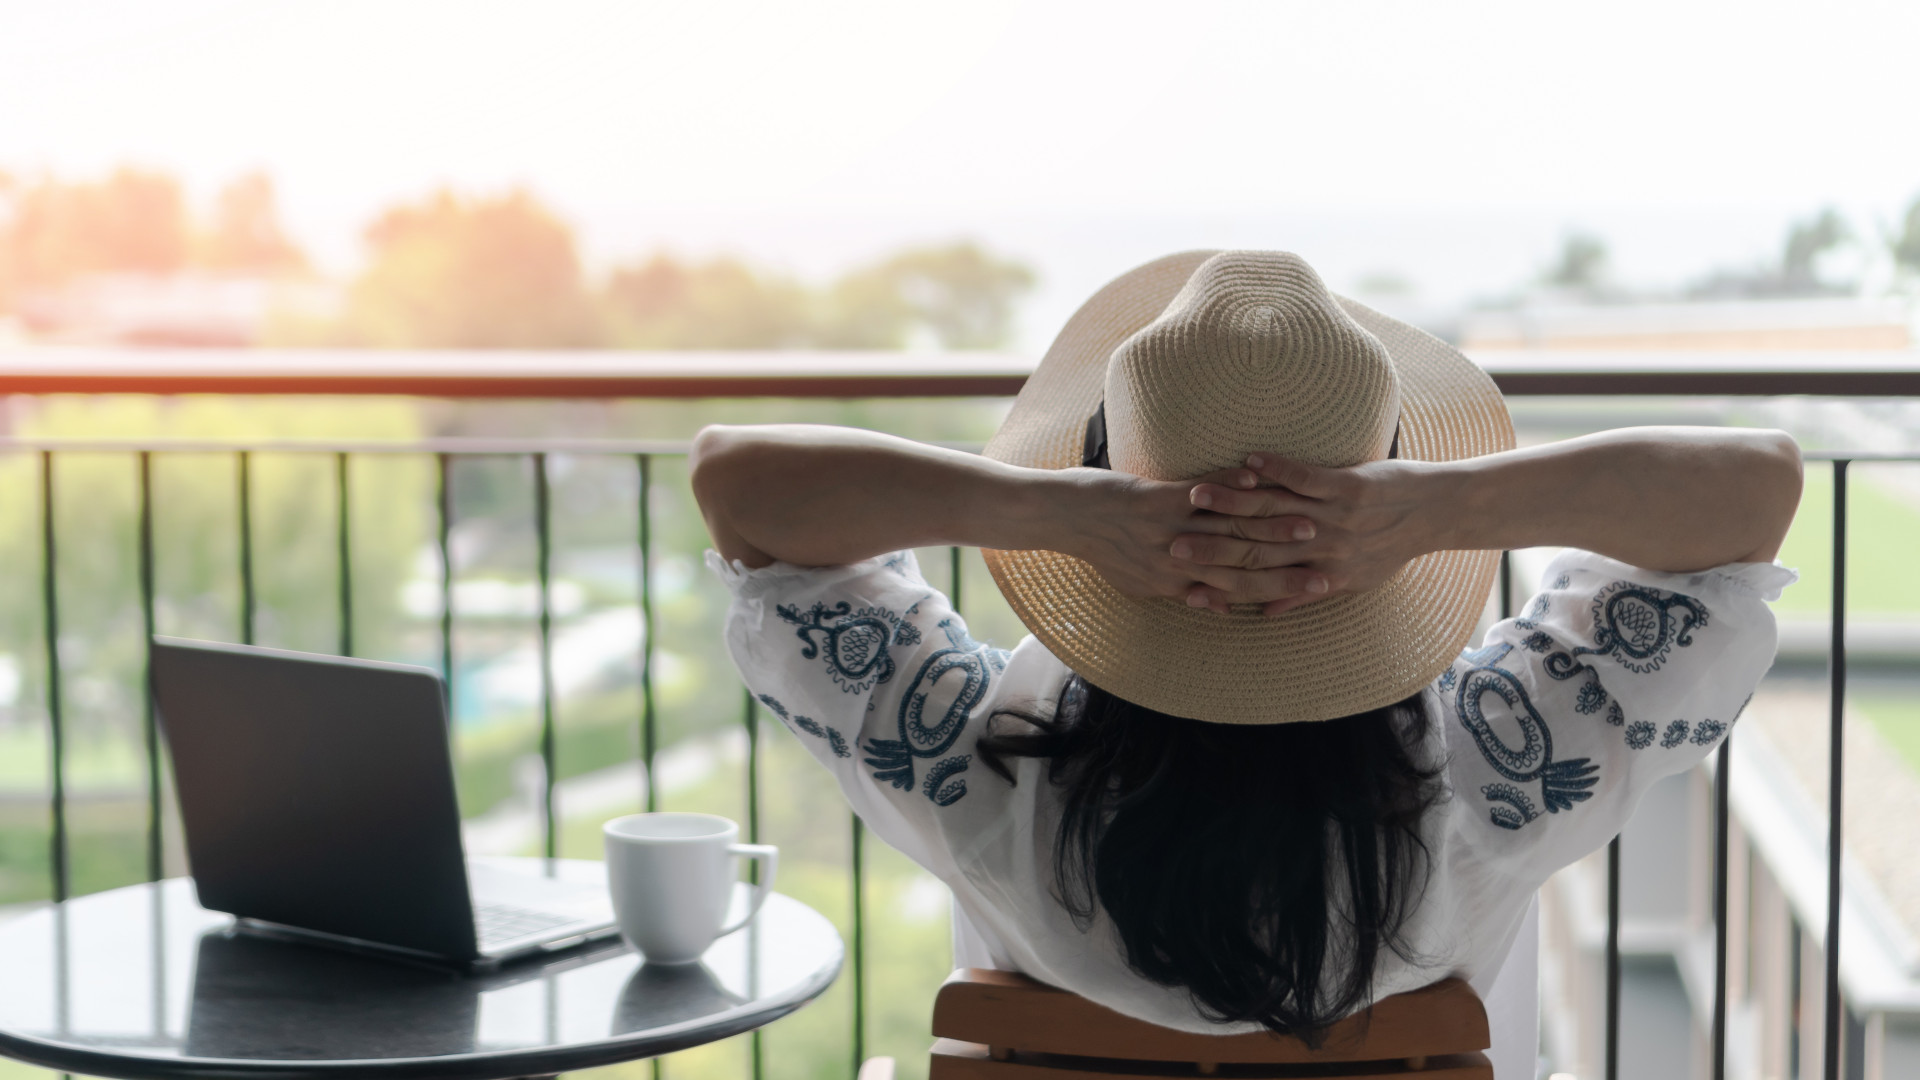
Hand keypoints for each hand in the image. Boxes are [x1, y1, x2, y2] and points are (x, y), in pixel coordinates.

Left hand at [1056, 465, 1331, 608]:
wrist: (1059, 518)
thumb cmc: (1101, 547)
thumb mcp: (1141, 581)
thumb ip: (1180, 590)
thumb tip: (1214, 601)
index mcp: (1174, 585)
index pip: (1238, 593)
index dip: (1280, 592)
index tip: (1319, 588)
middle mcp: (1174, 565)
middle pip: (1242, 569)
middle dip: (1290, 566)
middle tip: (1331, 562)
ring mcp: (1164, 533)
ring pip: (1228, 534)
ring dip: (1270, 526)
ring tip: (1310, 521)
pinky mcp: (1153, 502)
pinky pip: (1198, 496)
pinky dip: (1229, 488)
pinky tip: (1258, 478)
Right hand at [1173, 453, 1438, 615]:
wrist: (1438, 512)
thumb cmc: (1392, 547)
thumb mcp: (1351, 582)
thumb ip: (1304, 595)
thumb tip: (1262, 614)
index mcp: (1321, 575)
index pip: (1260, 580)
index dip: (1221, 582)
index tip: (1185, 581)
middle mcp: (1326, 550)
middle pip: (1258, 548)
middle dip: (1213, 545)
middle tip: (1171, 542)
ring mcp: (1338, 518)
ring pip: (1276, 511)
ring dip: (1234, 501)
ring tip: (1197, 495)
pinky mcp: (1352, 487)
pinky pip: (1308, 477)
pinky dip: (1278, 467)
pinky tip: (1249, 458)